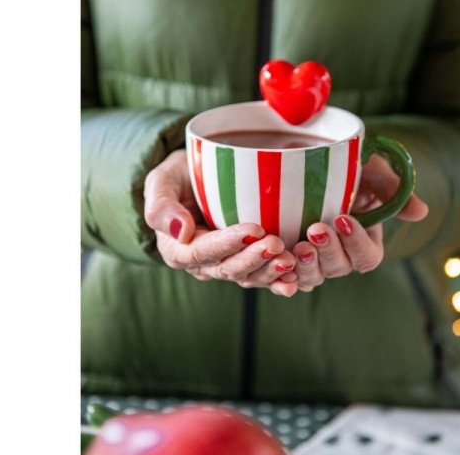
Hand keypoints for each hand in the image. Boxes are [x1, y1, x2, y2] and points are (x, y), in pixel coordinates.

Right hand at [144, 150, 298, 296]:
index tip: (254, 229)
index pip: (204, 250)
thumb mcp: (161, 182)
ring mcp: (227, 264)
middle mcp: (203, 263)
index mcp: (179, 248)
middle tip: (278, 244)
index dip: (229, 243)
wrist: (195, 179)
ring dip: (271, 272)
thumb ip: (161, 206)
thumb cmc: (178, 178)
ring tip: (292, 260)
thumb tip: (180, 231)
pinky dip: (280, 281)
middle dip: (255, 258)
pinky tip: (298, 280)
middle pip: (229, 268)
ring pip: (249, 277)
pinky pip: (263, 277)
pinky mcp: (247, 262)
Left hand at [292, 154, 428, 290]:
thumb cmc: (344, 166)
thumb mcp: (369, 170)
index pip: (367, 256)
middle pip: (340, 268)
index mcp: (364, 240)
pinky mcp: (289, 257)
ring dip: (306, 265)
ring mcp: (313, 258)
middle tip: (315, 228)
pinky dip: (283, 274)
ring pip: (314, 277)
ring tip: (297, 245)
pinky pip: (287, 276)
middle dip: (329, 251)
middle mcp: (340, 253)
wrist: (304, 162)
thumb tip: (421, 212)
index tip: (342, 218)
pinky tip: (278, 261)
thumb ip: (391, 188)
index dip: (356, 242)